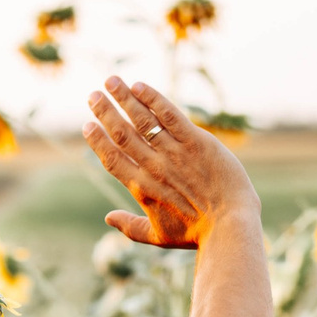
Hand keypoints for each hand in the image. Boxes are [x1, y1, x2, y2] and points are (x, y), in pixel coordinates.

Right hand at [81, 78, 255, 249]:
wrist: (229, 225)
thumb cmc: (195, 233)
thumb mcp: (158, 236)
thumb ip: (130, 227)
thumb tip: (108, 218)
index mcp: (141, 188)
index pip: (112, 158)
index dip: (97, 140)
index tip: (87, 125)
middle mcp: (153, 167)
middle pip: (122, 134)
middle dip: (105, 112)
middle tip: (92, 95)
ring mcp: (174, 152)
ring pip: (142, 119)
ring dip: (123, 98)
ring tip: (110, 80)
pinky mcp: (196, 141)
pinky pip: (170, 115)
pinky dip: (153, 99)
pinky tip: (139, 86)